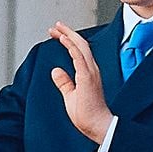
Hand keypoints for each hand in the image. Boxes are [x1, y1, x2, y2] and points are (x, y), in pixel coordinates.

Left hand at [49, 23, 114, 143]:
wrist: (97, 125)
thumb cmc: (87, 115)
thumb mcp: (71, 95)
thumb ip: (64, 82)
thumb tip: (56, 71)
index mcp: (89, 73)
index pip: (79, 51)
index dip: (68, 40)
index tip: (58, 34)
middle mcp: (92, 70)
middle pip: (81, 45)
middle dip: (67, 33)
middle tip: (55, 26)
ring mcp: (91, 73)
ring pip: (81, 47)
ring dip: (68, 36)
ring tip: (57, 29)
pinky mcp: (87, 77)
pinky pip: (79, 57)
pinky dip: (71, 46)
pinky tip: (63, 39)